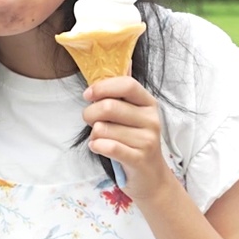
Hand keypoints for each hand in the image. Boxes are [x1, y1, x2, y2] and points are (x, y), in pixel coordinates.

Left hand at [82, 76, 171, 197]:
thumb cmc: (133, 141)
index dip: (103, 87)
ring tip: (100, 139)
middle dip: (90, 114)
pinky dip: (96, 146)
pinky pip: (108, 146)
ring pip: (104, 128)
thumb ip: (123, 92)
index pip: (126, 84)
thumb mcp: (132, 114)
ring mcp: (148, 140)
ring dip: (93, 134)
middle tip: (90, 121)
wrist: (150, 177)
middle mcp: (151, 119)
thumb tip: (125, 61)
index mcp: (148, 103)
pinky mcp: (139, 159)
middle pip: (109, 107)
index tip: (88, 95)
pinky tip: (98, 147)